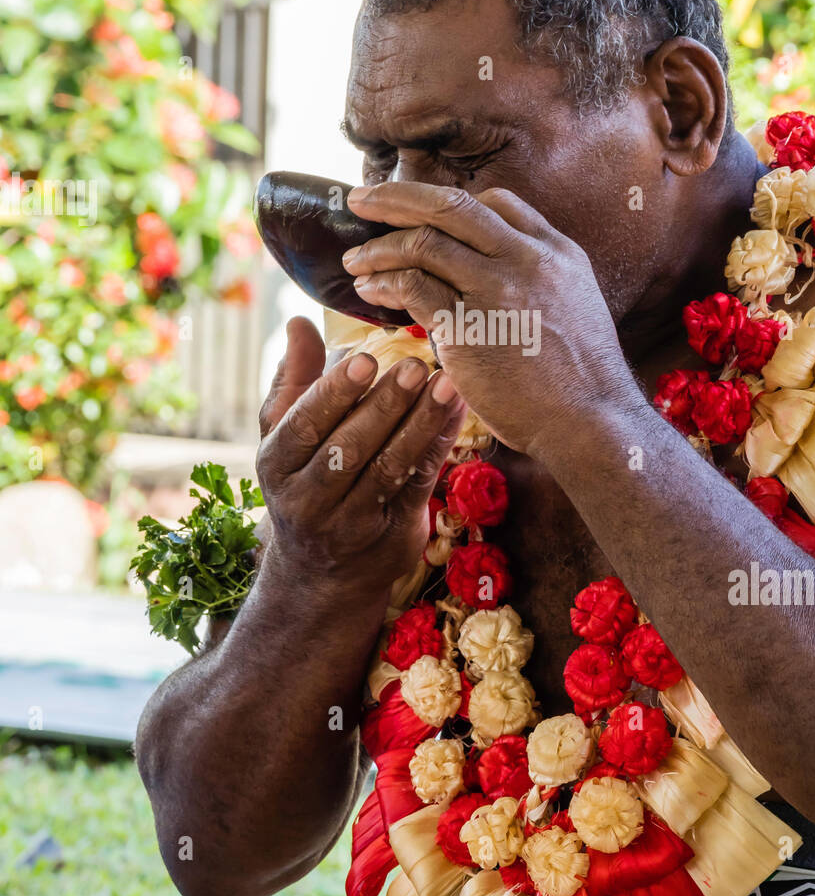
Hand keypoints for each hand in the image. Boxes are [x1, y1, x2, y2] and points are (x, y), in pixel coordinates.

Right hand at [256, 316, 466, 593]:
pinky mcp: (391, 536)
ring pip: (388, 468)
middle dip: (385, 405)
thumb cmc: (305, 480)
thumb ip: (295, 378)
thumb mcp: (286, 435)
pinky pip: (418, 484)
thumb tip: (298, 322)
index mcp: (276, 465)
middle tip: (416, 365)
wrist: (322, 574)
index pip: (303, 426)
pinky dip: (439, 445)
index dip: (334, 392)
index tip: (365, 357)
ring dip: (420, 424)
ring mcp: (350, 523)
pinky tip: (456, 411)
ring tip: (446, 384)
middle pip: (349, 448)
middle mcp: (307, 499)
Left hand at [342, 182, 634, 454]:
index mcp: (556, 251)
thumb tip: (491, 273)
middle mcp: (528, 258)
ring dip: (379, 248)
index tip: (421, 215)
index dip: (450, 204)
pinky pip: (413, 287)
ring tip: (354, 261)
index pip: (497, 201)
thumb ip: (538, 280)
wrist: (591, 423)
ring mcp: (498, 288)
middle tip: (360, 201)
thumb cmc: (581, 381)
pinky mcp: (470, 325)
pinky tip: (370, 294)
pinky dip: (384, 284)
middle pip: (451, 205)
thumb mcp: (576, 306)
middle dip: (397, 197)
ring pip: (424, 243)